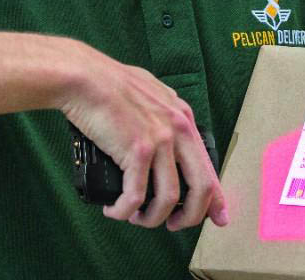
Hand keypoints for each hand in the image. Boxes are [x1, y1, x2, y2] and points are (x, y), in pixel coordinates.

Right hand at [59, 46, 227, 231]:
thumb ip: (164, 115)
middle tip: (174, 225)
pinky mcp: (137, 150)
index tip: (219, 218)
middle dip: (190, 216)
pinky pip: (136, 196)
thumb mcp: (151, 94)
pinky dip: (125, 210)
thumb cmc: (110, 85)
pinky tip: (115, 210)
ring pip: (169, 198)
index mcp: (183, 119)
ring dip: (152, 217)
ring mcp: (160, 140)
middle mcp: (178, 130)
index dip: (216, 198)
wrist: (85, 78)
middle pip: (201, 187)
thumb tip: (167, 137)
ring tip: (136, 217)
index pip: (208, 166)